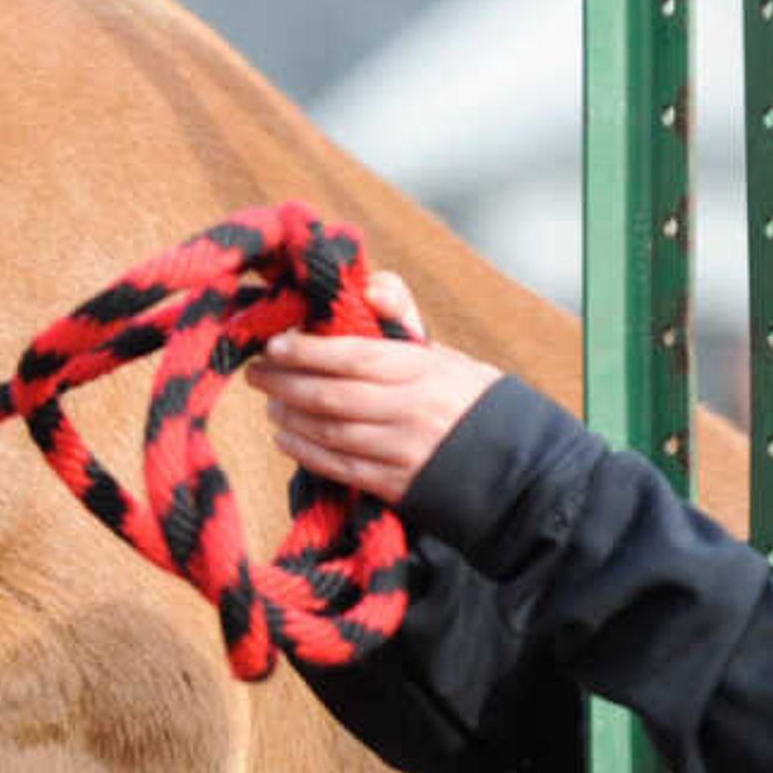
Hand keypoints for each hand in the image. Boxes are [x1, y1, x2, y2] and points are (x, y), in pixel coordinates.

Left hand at [245, 270, 505, 505]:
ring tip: (271, 402)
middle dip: (285, 383)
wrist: (515, 465)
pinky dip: (305, 451)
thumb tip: (368, 287)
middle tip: (258, 372)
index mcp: (423, 370)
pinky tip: (286, 437)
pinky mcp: (396, 484)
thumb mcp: (443, 354)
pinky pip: (340, 467)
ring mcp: (402, 450)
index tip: (274, 344)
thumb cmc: (466, 398)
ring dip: (290, 416)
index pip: (354, 356)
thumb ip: (401, 318)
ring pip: (329, 432)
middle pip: (331, 396)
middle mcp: (411, 410)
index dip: (308, 350)